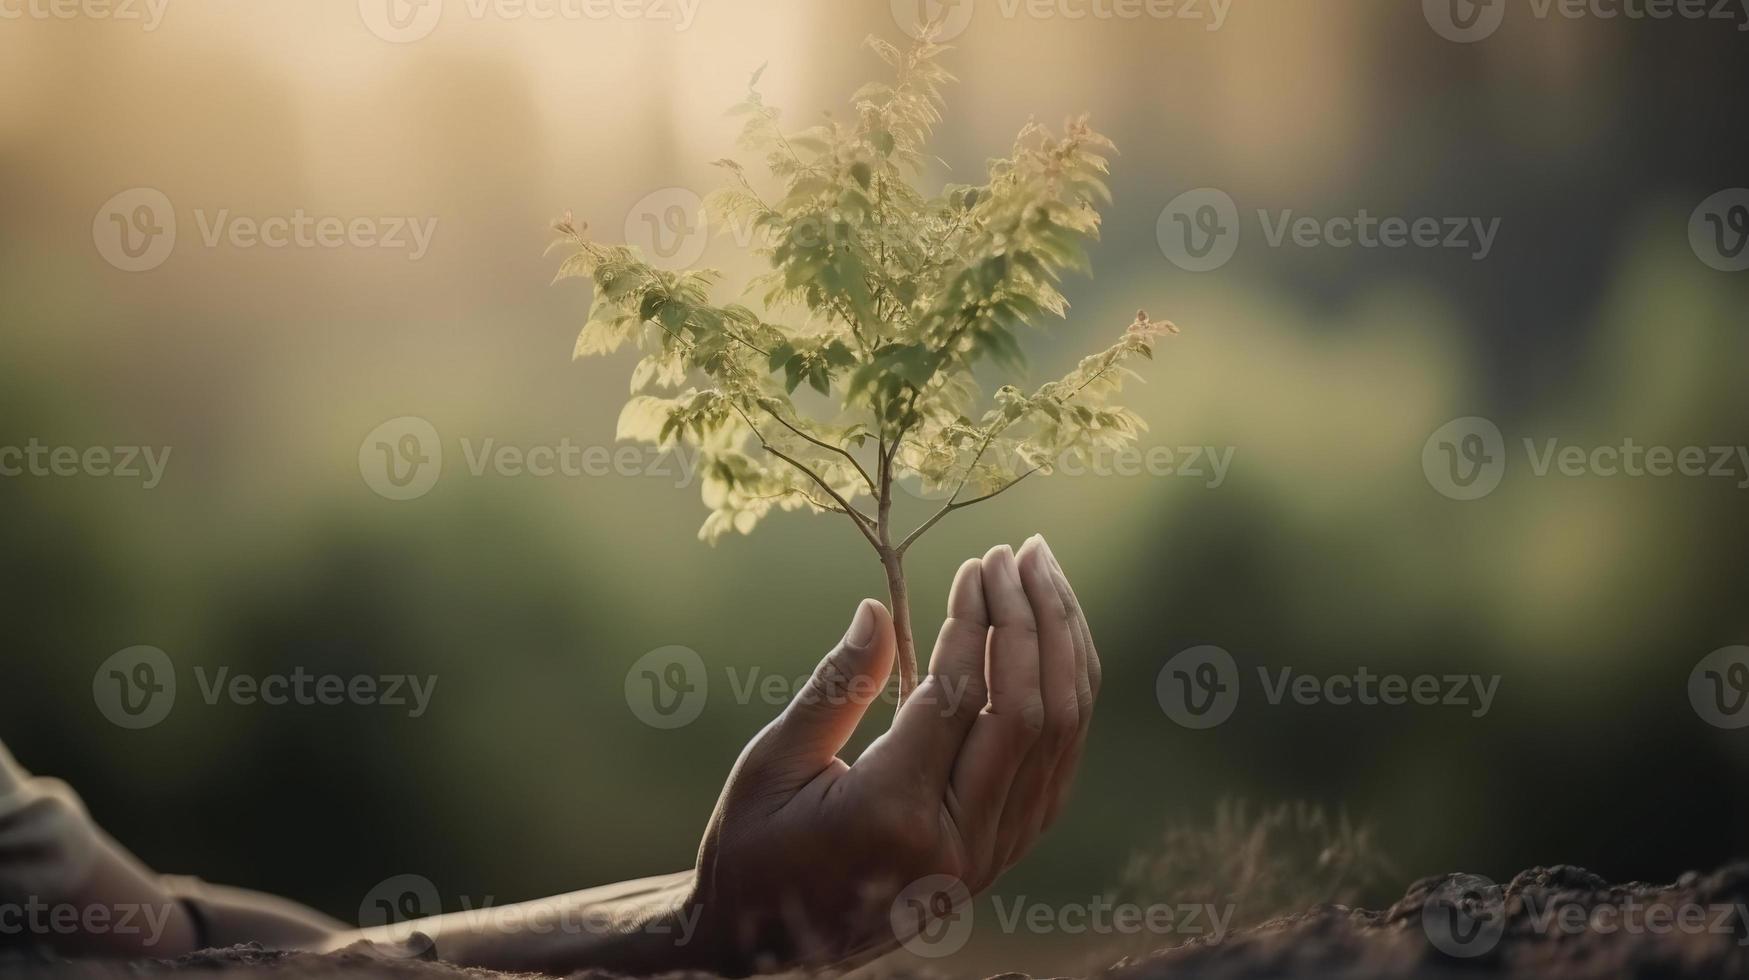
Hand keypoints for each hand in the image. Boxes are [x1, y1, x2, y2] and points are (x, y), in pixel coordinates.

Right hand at [686, 535, 1100, 973]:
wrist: (765, 947)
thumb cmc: (753, 844)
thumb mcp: (773, 762)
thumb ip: (834, 687)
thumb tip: (878, 608)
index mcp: (890, 816)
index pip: (961, 697)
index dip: (975, 620)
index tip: (975, 565)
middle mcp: (955, 844)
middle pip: (1030, 712)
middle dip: (1033, 620)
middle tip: (1020, 552)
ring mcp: (989, 858)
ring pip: (1059, 738)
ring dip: (1063, 649)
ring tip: (1046, 579)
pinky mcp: (1003, 856)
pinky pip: (1056, 766)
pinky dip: (1066, 697)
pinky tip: (1057, 643)